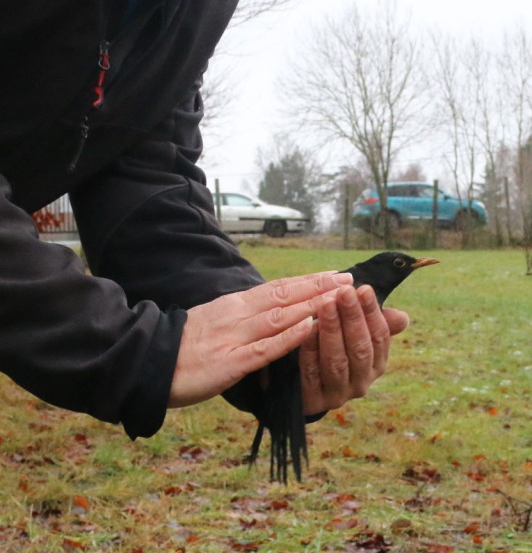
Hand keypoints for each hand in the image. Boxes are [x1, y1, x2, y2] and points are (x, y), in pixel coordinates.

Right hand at [168, 271, 353, 407]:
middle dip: (319, 287)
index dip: (309, 281)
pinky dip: (290, 336)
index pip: (278, 288)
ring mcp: (235, 337)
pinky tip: (311, 327)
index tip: (335, 274)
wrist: (147, 362)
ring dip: (313, 304)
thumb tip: (268, 313)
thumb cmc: (181, 346)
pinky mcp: (230, 363)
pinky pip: (266, 348)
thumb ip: (241, 318)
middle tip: (350, 278)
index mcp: (235, 305)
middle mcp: (238, 315)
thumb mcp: (214, 322)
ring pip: (281, 316)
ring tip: (340, 296)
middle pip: (285, 296)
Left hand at [299, 283, 409, 415]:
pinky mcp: (313, 400)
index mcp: (376, 364)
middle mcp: (361, 382)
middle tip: (344, 292)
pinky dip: (310, 348)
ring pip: (337, 361)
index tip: (363, 288)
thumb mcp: (354, 335)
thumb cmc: (333, 348)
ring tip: (326, 303)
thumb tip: (403, 317)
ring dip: (332, 330)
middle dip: (352, 318)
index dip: (372, 312)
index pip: (380, 337)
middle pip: (360, 349)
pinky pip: (311, 372)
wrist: (300, 386)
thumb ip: (374, 323)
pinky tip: (306, 327)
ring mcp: (337, 394)